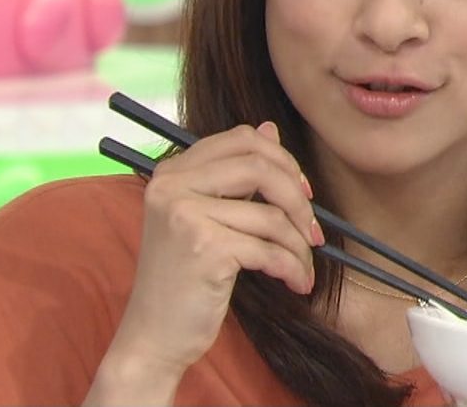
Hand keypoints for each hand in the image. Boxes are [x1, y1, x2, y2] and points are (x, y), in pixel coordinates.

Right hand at [96, 122, 318, 388]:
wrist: (154, 336)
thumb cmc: (185, 279)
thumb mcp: (206, 219)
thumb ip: (235, 174)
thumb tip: (270, 129)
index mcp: (172, 172)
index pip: (241, 139)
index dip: (282, 160)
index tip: (303, 191)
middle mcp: (172, 185)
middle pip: (260, 166)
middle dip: (298, 199)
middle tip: (313, 231)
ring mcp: (186, 214)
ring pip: (271, 215)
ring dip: (299, 246)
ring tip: (303, 268)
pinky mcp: (206, 248)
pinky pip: (270, 250)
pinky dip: (293, 268)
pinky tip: (297, 284)